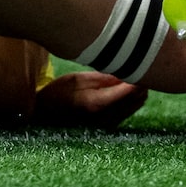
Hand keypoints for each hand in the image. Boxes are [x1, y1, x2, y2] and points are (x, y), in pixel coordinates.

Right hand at [32, 71, 148, 128]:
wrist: (44, 116)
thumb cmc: (57, 93)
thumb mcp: (78, 79)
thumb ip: (105, 77)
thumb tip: (128, 70)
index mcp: (97, 104)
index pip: (130, 89)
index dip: (139, 74)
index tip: (141, 59)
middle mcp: (106, 118)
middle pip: (138, 98)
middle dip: (141, 80)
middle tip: (138, 62)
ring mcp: (109, 125)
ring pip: (137, 104)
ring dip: (137, 89)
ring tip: (131, 71)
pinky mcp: (110, 127)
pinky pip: (129, 110)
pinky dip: (131, 97)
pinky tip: (124, 85)